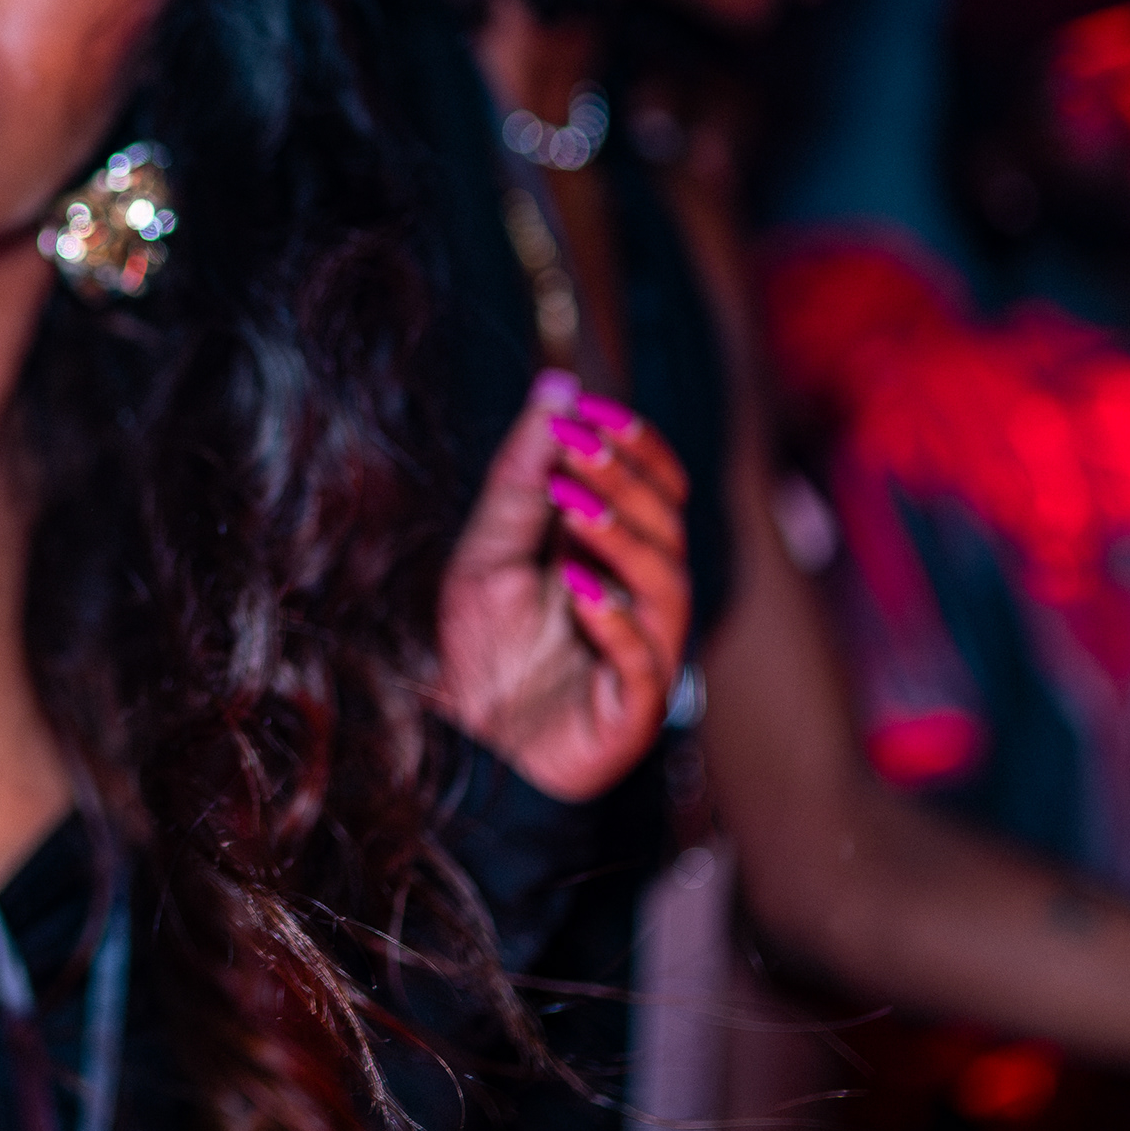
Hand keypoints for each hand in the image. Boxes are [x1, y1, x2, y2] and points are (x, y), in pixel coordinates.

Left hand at [434, 372, 692, 800]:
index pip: (661, 488)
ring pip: (667, 589)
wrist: (462, 742)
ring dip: (623, 541)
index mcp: (623, 557)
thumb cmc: (483, 647)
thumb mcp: (487, 549)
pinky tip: (579, 592)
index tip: (592, 410)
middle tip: (577, 446)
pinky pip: (642, 664)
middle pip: (667, 530)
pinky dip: (615, 624)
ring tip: (574, 508)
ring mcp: (645, 656)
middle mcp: (645, 601)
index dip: (637, 447)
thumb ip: (521, 477)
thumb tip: (555, 387)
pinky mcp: (628, 712)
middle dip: (625, 482)